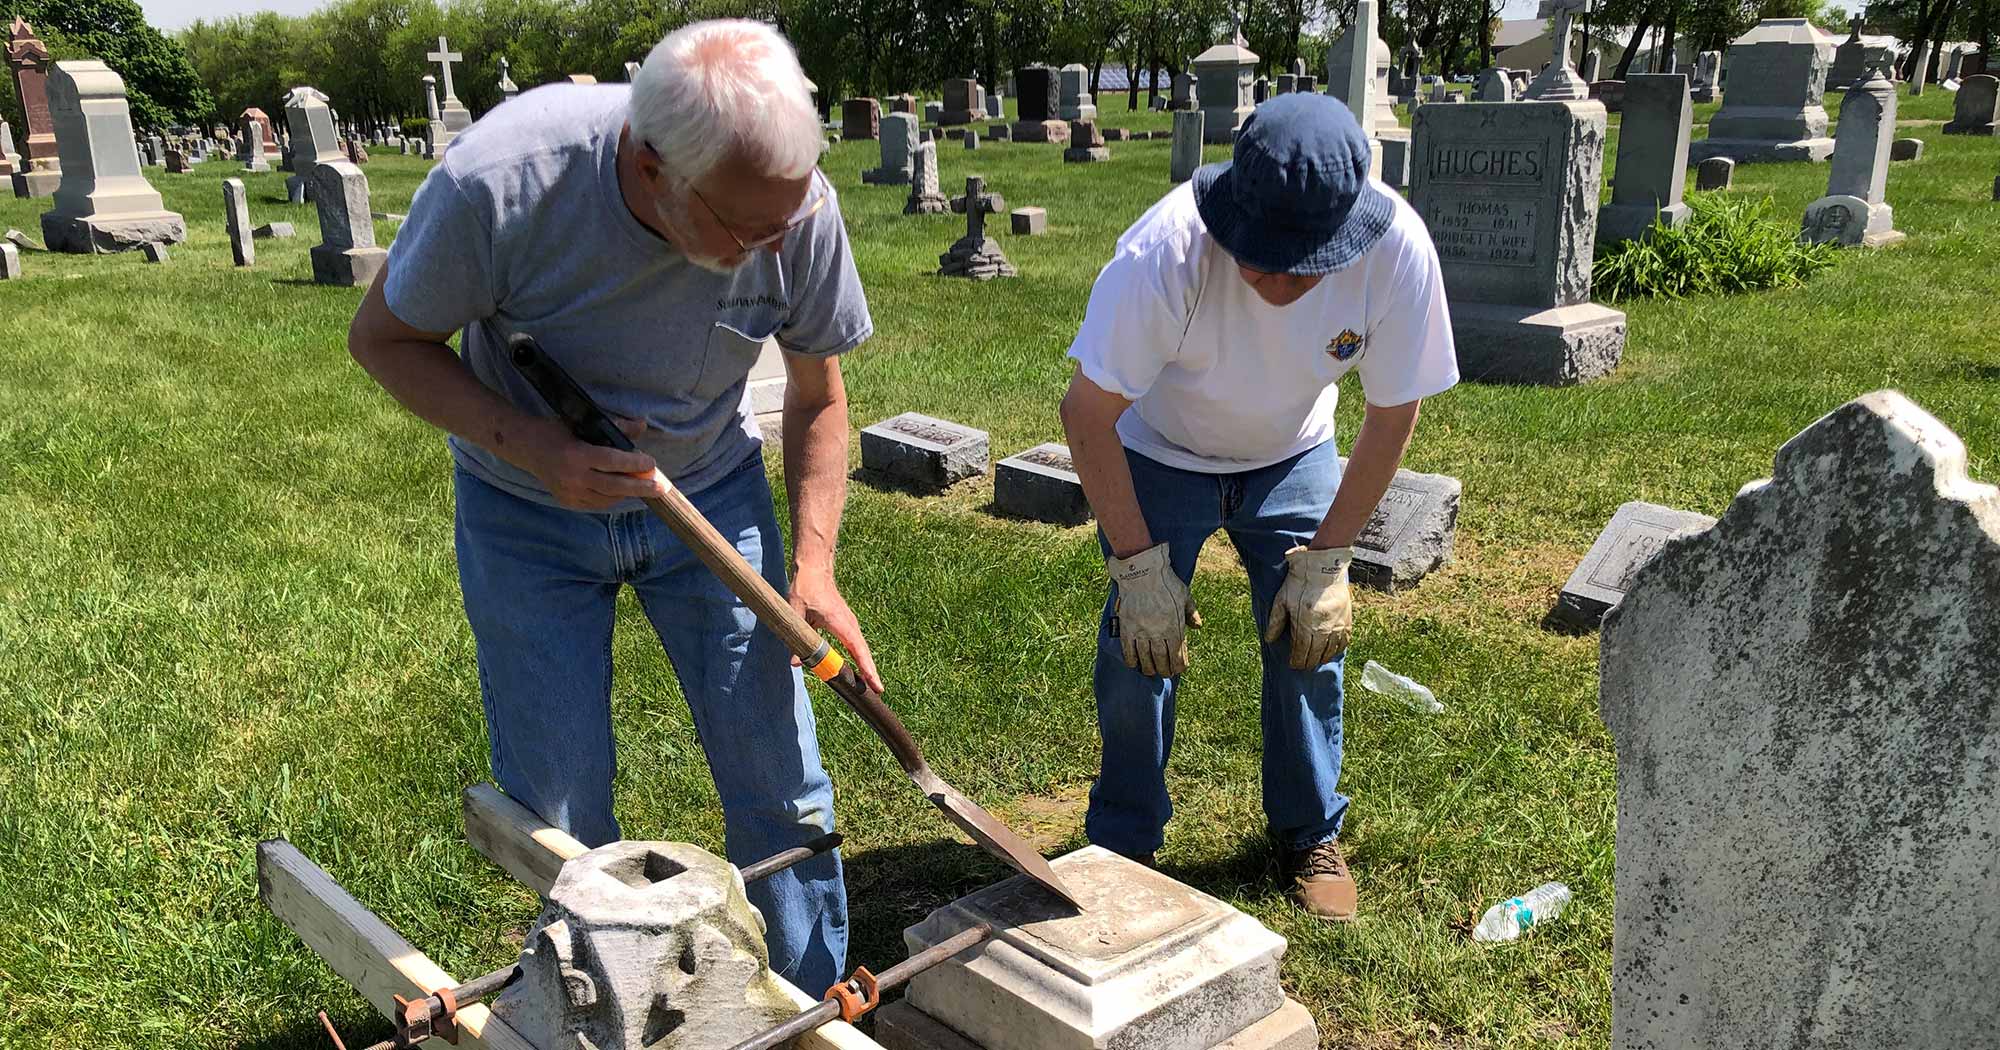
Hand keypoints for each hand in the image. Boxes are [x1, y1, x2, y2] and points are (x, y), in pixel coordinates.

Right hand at [516, 415, 669, 510]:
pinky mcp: (568, 502)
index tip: (651, 464)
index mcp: (577, 455)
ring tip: (645, 488)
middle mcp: (573, 477)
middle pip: (615, 486)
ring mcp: (569, 493)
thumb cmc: (557, 431)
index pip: (613, 461)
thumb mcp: (584, 424)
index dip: (634, 464)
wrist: (527, 448)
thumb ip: (615, 427)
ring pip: (607, 499)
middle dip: (641, 487)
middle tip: (660, 488)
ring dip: (628, 493)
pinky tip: (623, 492)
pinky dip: (612, 499)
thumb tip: (642, 425)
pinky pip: (597, 505)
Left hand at [789, 566, 884, 693]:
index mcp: (840, 622)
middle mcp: (849, 624)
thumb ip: (796, 639)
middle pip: (863, 652)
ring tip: (870, 686)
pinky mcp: (845, 624)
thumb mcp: (795, 613)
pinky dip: (858, 657)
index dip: (866, 667)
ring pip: (860, 649)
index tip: (875, 683)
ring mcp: (849, 624)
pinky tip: (857, 670)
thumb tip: (795, 663)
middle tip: (877, 692)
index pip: (857, 649)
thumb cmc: (806, 587)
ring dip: (865, 666)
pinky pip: (854, 644)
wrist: (814, 568)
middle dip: (871, 672)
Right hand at [1105, 543, 1200, 676]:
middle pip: (1162, 661)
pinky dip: (1132, 660)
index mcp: (1175, 627)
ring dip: (1149, 668)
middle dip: (1165, 670)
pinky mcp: (1127, 627)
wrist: (1143, 571)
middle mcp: (1159, 632)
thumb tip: (1197, 626)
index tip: (1179, 670)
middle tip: (1165, 673)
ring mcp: (1142, 631)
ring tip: (1151, 671)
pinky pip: (1128, 650)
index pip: (1179, 656)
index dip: (1180, 667)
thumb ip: (1191, 612)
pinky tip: (1134, 664)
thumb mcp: (1185, 595)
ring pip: (1145, 659)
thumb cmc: (1166, 582)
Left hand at [1263, 546, 1353, 670]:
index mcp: (1305, 625)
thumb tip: (1269, 639)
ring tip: (1315, 661)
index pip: (1301, 652)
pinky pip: (1344, 642)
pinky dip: (1336, 650)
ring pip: (1330, 651)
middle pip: (1315, 654)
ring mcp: (1337, 625)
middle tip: (1303, 666)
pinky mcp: (1347, 620)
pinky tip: (1330, 651)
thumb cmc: (1300, 582)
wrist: (1323, 566)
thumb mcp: (1282, 599)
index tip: (1293, 664)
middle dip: (1308, 662)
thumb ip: (1276, 621)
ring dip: (1322, 658)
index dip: (1297, 661)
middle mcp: (1323, 629)